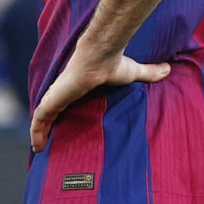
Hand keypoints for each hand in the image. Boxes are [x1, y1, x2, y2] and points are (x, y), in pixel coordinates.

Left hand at [29, 46, 169, 151]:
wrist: (102, 55)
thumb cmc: (113, 63)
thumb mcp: (133, 73)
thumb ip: (147, 73)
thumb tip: (167, 69)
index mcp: (75, 88)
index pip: (64, 104)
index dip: (60, 115)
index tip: (59, 128)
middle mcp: (63, 92)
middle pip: (50, 114)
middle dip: (45, 128)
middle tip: (45, 143)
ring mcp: (55, 96)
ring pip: (41, 119)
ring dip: (38, 133)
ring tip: (38, 149)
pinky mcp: (52, 100)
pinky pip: (39, 120)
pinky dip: (36, 132)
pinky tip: (36, 146)